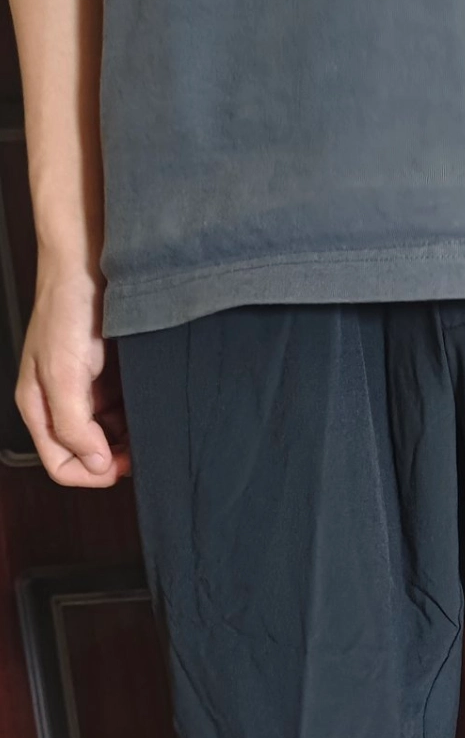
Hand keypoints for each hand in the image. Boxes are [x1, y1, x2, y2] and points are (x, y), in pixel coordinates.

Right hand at [15, 262, 130, 486]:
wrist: (89, 264)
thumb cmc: (67, 311)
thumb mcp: (63, 373)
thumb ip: (73, 424)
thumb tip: (94, 464)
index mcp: (40, 408)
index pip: (61, 465)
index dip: (92, 473)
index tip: (122, 465)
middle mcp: (62, 404)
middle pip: (86, 456)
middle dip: (113, 459)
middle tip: (143, 451)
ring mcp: (86, 391)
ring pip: (108, 437)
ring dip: (128, 440)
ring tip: (150, 429)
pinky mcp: (109, 377)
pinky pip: (123, 411)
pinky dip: (137, 416)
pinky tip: (152, 408)